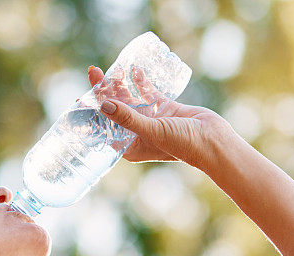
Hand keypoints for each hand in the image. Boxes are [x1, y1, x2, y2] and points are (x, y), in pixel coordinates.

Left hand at [86, 65, 232, 169]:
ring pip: (130, 99)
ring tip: (111, 70)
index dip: (92, 113)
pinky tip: (134, 71)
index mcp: (131, 146)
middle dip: (104, 92)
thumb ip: (127, 118)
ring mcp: (151, 120)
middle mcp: (138, 133)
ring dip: (121, 85)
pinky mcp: (165, 108)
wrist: (213, 140)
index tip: (80, 98)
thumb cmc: (182, 144)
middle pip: (115, 109)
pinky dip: (141, 82)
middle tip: (94, 73)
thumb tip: (104, 104)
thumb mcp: (151, 130)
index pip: (104, 128)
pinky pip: (148, 93)